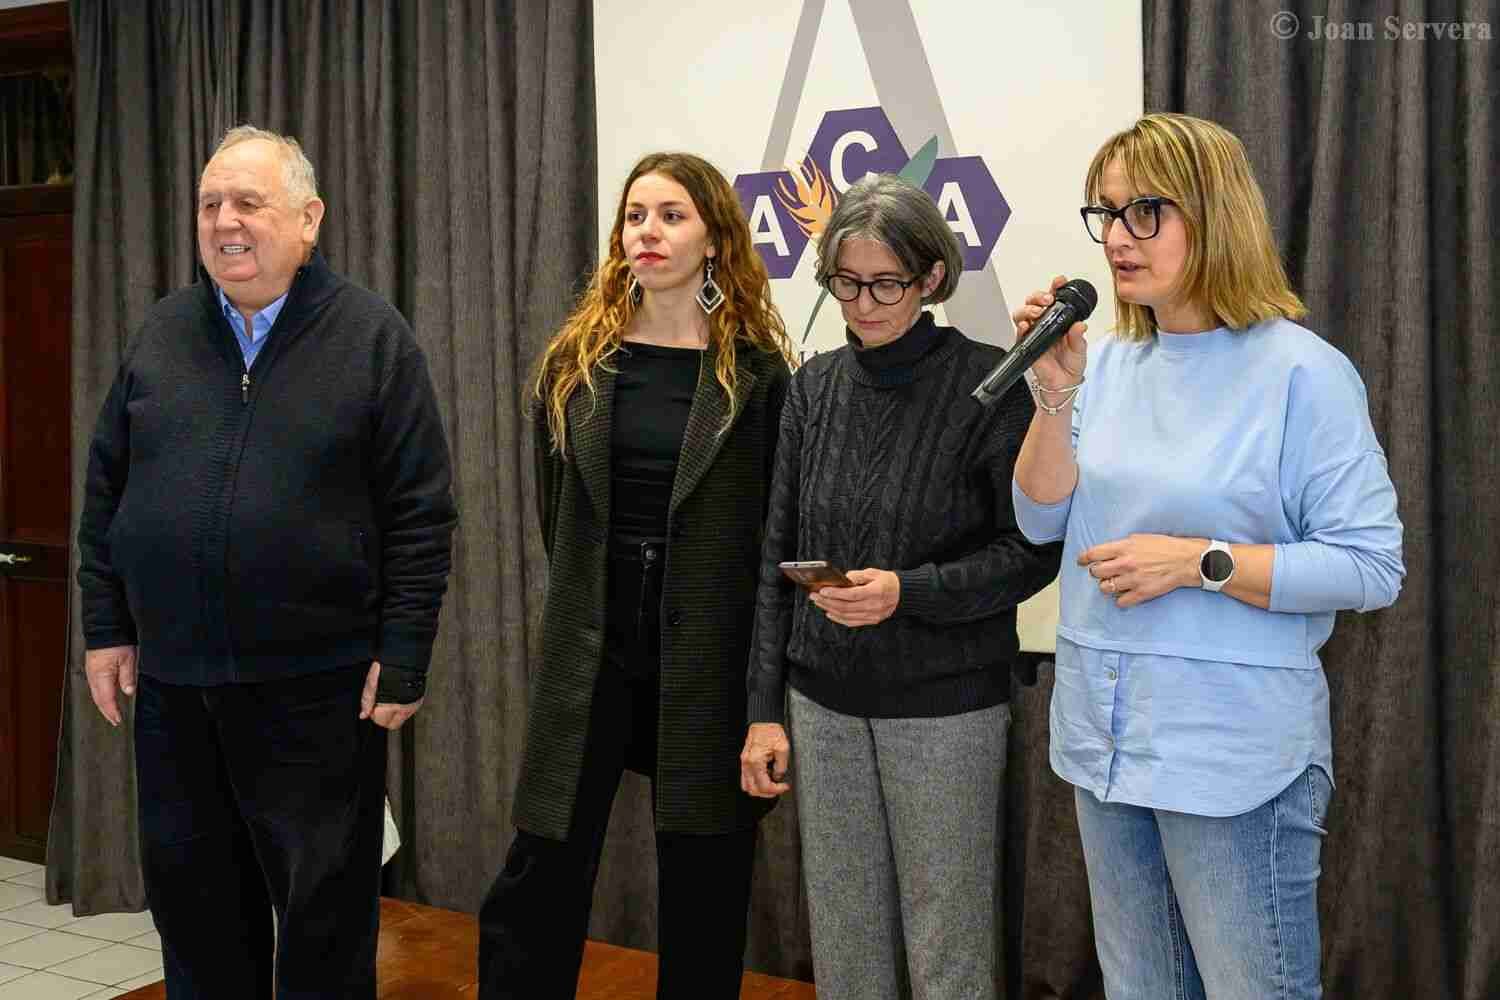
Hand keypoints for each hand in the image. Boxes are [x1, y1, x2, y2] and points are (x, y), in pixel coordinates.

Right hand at [85, 645, 137, 726]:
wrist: (104, 627)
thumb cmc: (116, 640)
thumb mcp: (128, 658)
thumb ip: (127, 676)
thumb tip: (128, 692)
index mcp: (101, 675)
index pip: (106, 699)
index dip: (112, 711)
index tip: (118, 720)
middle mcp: (93, 676)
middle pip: (98, 699)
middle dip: (106, 712)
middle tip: (114, 721)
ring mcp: (91, 672)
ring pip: (95, 694)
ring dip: (102, 705)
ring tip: (110, 713)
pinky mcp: (92, 668)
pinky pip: (95, 687)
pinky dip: (100, 696)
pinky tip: (105, 698)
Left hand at [359, 661, 423, 729]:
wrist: (405, 656)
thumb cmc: (388, 667)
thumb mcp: (371, 683)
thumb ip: (367, 701)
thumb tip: (363, 715)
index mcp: (392, 704)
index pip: (382, 722)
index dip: (374, 715)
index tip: (373, 707)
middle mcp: (405, 706)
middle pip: (392, 724)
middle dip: (385, 718)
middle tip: (381, 706)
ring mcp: (414, 704)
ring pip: (401, 719)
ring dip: (394, 713)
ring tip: (390, 698)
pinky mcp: (419, 699)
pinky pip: (409, 711)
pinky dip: (403, 707)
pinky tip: (399, 697)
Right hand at [739, 723, 791, 797]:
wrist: (764, 721)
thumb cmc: (772, 732)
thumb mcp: (783, 749)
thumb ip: (781, 767)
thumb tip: (778, 777)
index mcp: (755, 761)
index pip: (764, 786)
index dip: (776, 790)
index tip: (784, 786)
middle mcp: (747, 764)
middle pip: (753, 790)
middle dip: (767, 793)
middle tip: (778, 788)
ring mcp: (744, 763)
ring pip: (747, 786)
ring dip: (760, 789)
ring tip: (772, 783)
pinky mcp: (745, 761)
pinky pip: (746, 778)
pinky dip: (755, 782)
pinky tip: (766, 776)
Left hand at [810, 568, 899, 626]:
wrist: (904, 594)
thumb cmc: (888, 581)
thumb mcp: (874, 573)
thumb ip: (857, 576)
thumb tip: (841, 580)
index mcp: (876, 592)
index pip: (852, 595)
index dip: (835, 594)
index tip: (822, 590)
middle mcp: (874, 606)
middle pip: (846, 607)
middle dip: (827, 601)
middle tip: (814, 596)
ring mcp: (873, 616)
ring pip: (846, 616)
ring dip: (830, 609)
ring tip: (819, 603)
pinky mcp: (872, 621)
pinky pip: (852, 622)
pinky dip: (839, 618)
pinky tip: (829, 612)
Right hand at [1012, 274, 1087, 392]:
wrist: (1063, 383)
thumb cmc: (1071, 364)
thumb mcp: (1080, 348)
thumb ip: (1078, 336)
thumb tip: (1079, 324)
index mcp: (1059, 319)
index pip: (1055, 298)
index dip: (1056, 287)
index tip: (1059, 281)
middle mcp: (1045, 322)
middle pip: (1035, 301)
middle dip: (1039, 295)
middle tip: (1048, 299)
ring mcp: (1034, 332)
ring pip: (1023, 312)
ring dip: (1029, 308)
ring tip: (1038, 311)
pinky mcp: (1026, 343)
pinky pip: (1019, 332)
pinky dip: (1021, 326)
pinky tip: (1026, 325)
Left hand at [1078, 534, 1202, 607]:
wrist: (1186, 560)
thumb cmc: (1164, 547)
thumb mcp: (1140, 538)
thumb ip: (1121, 546)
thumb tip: (1105, 552)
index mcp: (1124, 547)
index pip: (1093, 554)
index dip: (1083, 558)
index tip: (1081, 561)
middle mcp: (1126, 563)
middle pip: (1096, 572)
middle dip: (1096, 572)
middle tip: (1102, 572)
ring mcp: (1133, 580)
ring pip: (1105, 588)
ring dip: (1107, 586)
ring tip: (1113, 583)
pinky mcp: (1142, 593)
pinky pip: (1120, 602)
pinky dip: (1120, 599)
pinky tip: (1125, 594)